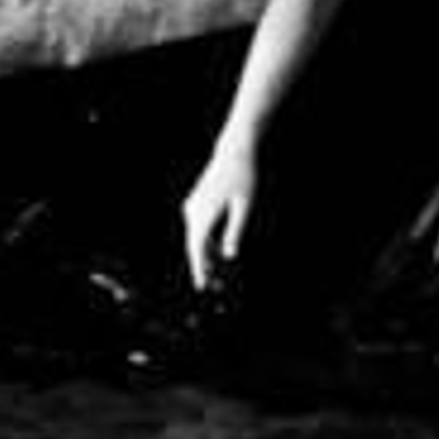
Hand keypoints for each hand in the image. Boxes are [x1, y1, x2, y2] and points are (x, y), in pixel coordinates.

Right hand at [181, 141, 257, 292]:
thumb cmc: (243, 177)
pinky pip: (198, 228)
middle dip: (203, 267)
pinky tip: (216, 253)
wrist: (234, 151)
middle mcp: (194, 210)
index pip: (197, 248)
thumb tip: (228, 256)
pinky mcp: (197, 202)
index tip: (202, 287)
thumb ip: (235, 231)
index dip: (199, 269)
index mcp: (204, 212)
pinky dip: (206, 242)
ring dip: (205, 255)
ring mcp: (193, 205)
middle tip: (213, 287)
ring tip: (216, 275)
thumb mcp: (245, 206)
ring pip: (196, 238)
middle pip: (194, 246)